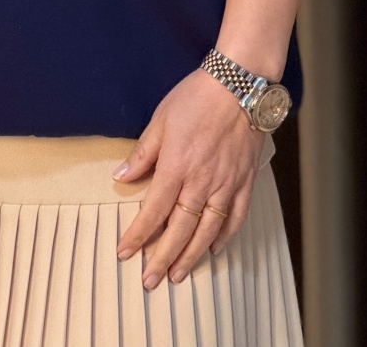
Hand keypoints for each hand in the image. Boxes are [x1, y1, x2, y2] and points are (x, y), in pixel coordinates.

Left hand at [114, 68, 265, 288]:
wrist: (239, 85)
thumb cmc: (196, 97)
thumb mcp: (160, 120)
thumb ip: (142, 153)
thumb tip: (121, 176)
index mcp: (176, 166)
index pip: (153, 210)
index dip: (138, 235)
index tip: (125, 252)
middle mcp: (201, 182)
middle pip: (180, 229)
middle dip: (162, 258)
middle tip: (149, 281)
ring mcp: (226, 184)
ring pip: (207, 231)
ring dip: (191, 256)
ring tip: (178, 275)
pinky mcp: (245, 182)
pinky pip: (235, 217)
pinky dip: (224, 237)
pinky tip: (213, 249)